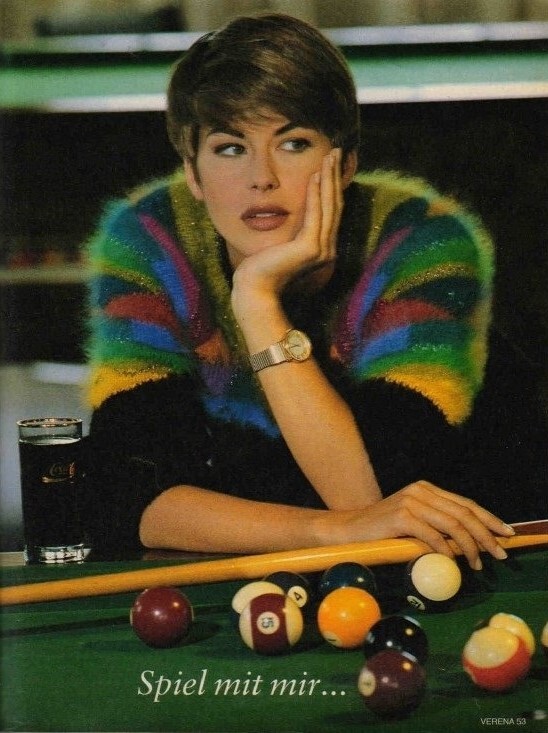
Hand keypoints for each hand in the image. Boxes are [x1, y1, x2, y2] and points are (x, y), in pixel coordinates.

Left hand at [232, 148, 343, 301]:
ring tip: (330, 156)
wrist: (254, 288)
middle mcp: (327, 249)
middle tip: (336, 151)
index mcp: (322, 248)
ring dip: (329, 179)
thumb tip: (294, 210)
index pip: (331, 211)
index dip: (333, 185)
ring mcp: (321, 250)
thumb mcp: (282, 243)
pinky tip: (315, 176)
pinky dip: (316, 194)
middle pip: (335, 205)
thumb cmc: (262, 267)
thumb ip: (294, 229)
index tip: (331, 163)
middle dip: (335, 176)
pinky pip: (315, 215)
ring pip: (329, 207)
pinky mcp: (310, 248)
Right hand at [334, 480, 514, 569]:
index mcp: (426, 489)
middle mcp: (420, 490)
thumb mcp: (414, 524)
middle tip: (499, 554)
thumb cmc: (382, 532)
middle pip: (464, 513)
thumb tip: (470, 543)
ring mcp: (410, 501)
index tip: (507, 534)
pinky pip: (432, 535)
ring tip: (477, 563)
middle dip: (486, 534)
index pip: (465, 503)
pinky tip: (452, 560)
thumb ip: (437, 526)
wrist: (348, 531)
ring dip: (470, 546)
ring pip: (452, 524)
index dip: (489, 519)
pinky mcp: (401, 516)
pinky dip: (446, 549)